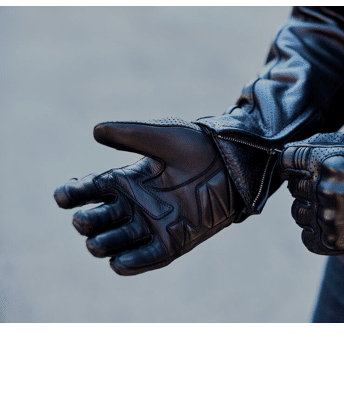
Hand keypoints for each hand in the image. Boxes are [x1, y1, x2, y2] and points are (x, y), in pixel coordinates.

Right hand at [54, 118, 240, 274]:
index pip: (90, 189)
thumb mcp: (161, 136)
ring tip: (96, 242)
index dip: (73, 193)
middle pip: (98, 219)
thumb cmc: (196, 146)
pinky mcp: (172, 241)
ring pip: (116, 241)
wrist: (231, 162)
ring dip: (102, 244)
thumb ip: (129, 135)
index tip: (63, 196)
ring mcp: (152, 224)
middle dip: (87, 221)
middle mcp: (135, 204)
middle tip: (85, 218)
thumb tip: (94, 130)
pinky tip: (118, 263)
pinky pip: (147, 257)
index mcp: (127, 179)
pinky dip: (132, 263)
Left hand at [279, 132, 343, 254]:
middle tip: (326, 186)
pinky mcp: (331, 240)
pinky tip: (333, 222)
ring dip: (310, 208)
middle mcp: (322, 190)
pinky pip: (306, 235)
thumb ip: (317, 143)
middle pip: (292, 187)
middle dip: (305, 185)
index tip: (296, 169)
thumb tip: (288, 150)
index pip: (286, 161)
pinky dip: (315, 230)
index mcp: (324, 163)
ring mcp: (327, 217)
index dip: (290, 164)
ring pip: (298, 212)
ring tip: (333, 205)